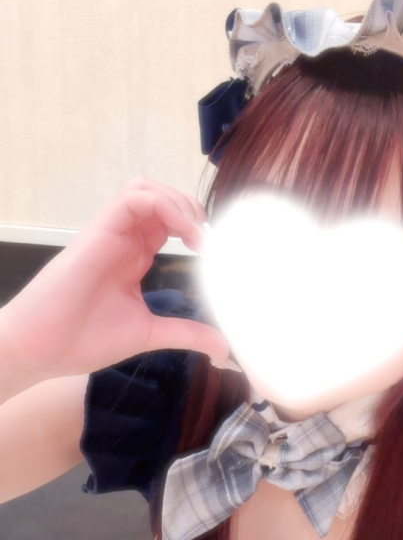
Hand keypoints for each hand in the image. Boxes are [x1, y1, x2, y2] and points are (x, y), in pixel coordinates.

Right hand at [0, 178, 229, 391]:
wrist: (42, 349)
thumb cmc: (84, 339)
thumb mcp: (150, 334)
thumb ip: (186, 333)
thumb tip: (224, 349)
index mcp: (135, 257)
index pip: (170, 223)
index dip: (198, 229)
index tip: (218, 255)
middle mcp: (124, 240)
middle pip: (161, 199)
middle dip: (193, 210)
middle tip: (212, 241)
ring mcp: (111, 233)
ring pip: (147, 190)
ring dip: (180, 202)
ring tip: (199, 235)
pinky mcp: (99, 232)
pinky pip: (133, 198)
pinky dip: (165, 206)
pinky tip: (186, 234)